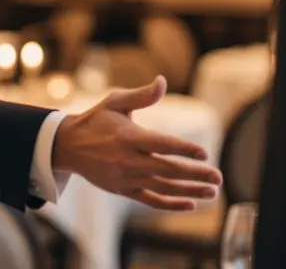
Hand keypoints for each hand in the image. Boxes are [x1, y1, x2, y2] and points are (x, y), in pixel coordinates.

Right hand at [51, 76, 222, 210]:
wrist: (67, 146)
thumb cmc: (95, 120)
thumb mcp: (115, 101)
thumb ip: (142, 94)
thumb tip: (163, 80)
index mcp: (129, 137)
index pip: (162, 144)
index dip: (184, 149)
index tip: (205, 154)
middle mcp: (128, 160)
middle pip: (167, 169)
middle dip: (195, 175)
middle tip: (218, 177)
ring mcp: (126, 177)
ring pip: (163, 187)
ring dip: (189, 191)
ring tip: (212, 192)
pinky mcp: (123, 190)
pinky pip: (150, 200)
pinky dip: (170, 204)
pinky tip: (190, 204)